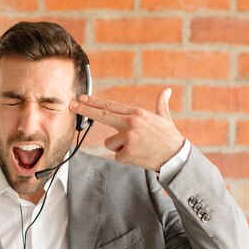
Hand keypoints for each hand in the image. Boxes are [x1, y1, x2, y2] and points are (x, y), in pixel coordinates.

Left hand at [70, 88, 184, 171]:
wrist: (176, 157)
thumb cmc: (169, 138)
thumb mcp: (165, 118)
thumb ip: (161, 104)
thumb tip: (167, 90)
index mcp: (137, 113)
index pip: (110, 106)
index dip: (94, 102)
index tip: (82, 98)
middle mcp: (131, 123)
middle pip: (102, 115)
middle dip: (85, 110)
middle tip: (72, 105)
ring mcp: (128, 138)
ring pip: (110, 143)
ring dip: (119, 147)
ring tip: (136, 148)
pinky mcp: (127, 153)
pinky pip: (117, 156)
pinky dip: (125, 158)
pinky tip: (138, 156)